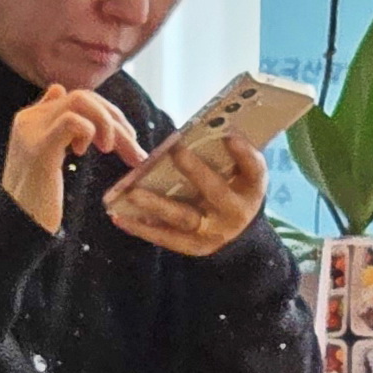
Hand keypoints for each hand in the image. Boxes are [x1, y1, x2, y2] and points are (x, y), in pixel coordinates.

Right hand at [0, 86, 141, 234]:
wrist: (16, 225)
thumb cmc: (37, 197)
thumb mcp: (46, 154)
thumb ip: (52, 125)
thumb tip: (58, 90)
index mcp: (33, 117)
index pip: (77, 96)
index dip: (106, 111)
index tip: (126, 137)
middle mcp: (30, 118)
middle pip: (84, 97)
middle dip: (116, 120)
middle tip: (135, 151)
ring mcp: (32, 131)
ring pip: (80, 100)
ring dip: (108, 122)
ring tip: (112, 149)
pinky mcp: (40, 148)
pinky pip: (72, 121)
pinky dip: (90, 132)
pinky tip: (84, 153)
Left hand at [107, 135, 269, 256]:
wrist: (237, 233)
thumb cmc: (234, 190)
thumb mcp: (242, 172)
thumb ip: (230, 153)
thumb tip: (209, 125)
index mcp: (251, 189)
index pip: (254, 169)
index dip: (244, 153)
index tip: (230, 135)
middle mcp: (234, 213)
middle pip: (216, 191)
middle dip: (197, 171)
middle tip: (178, 151)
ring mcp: (212, 233)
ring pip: (183, 218)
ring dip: (157, 204)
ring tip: (132, 194)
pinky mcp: (192, 247)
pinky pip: (165, 237)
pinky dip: (142, 227)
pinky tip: (119, 216)